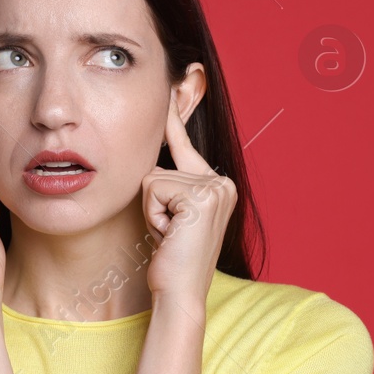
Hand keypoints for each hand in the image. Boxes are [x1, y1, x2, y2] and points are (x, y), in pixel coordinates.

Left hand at [141, 92, 234, 302]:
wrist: (180, 292)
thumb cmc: (171, 260)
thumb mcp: (170, 215)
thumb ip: (169, 186)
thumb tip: (151, 161)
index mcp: (218, 184)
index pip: (184, 145)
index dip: (174, 117)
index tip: (176, 81)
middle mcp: (222, 182)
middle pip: (159, 167)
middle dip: (154, 202)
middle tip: (170, 233)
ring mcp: (215, 188)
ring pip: (153, 178)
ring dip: (152, 211)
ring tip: (169, 235)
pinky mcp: (200, 196)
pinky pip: (152, 188)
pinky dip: (153, 215)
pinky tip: (170, 235)